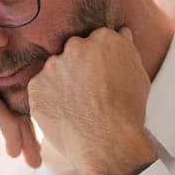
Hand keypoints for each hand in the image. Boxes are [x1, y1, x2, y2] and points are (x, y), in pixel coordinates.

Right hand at [0, 50, 41, 174]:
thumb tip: (26, 94)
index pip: (12, 66)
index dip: (28, 93)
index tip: (34, 121)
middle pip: (18, 84)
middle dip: (31, 117)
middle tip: (36, 144)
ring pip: (17, 102)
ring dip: (27, 133)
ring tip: (32, 156)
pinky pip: (9, 117)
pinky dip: (14, 138)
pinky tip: (12, 152)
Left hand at [24, 26, 156, 174]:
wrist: (107, 142)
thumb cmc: (128, 111)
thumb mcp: (138, 75)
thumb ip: (125, 49)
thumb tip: (121, 32)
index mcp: (102, 38)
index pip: (95, 41)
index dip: (98, 61)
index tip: (101, 77)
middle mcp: (75, 46)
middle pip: (72, 51)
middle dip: (78, 68)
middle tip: (88, 93)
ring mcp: (53, 66)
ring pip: (55, 70)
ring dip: (62, 83)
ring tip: (77, 107)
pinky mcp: (36, 86)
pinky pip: (40, 89)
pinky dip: (48, 99)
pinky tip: (64, 114)